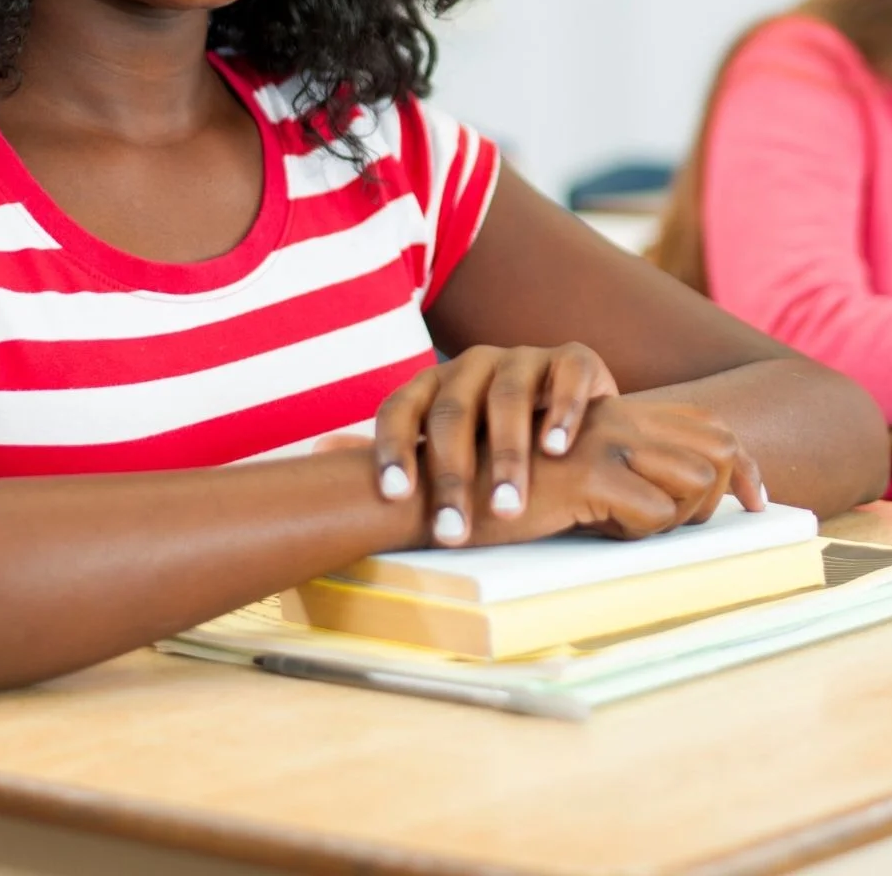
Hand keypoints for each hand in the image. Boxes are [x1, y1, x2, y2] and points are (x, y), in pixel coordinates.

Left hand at [371, 344, 618, 545]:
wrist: (571, 402)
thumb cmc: (497, 433)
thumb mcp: (447, 440)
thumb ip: (396, 448)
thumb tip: (318, 453)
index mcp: (435, 384)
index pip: (400, 409)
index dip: (394, 448)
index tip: (396, 497)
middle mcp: (475, 364)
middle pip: (453, 413)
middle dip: (452, 476)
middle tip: (454, 533)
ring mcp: (524, 358)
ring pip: (508, 397)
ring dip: (506, 455)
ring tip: (507, 507)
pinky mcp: (573, 358)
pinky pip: (567, 376)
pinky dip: (561, 411)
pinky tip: (555, 450)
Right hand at [465, 395, 766, 545]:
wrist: (443, 493)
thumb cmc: (508, 495)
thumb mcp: (579, 477)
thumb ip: (624, 473)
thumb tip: (685, 502)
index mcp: (621, 411)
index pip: (709, 425)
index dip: (743, 465)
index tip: (757, 501)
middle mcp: (620, 416)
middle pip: (718, 447)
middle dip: (725, 493)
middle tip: (709, 523)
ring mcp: (607, 441)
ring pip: (696, 479)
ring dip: (683, 516)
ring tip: (641, 528)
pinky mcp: (588, 474)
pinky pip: (655, 512)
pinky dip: (645, 531)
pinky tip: (605, 530)